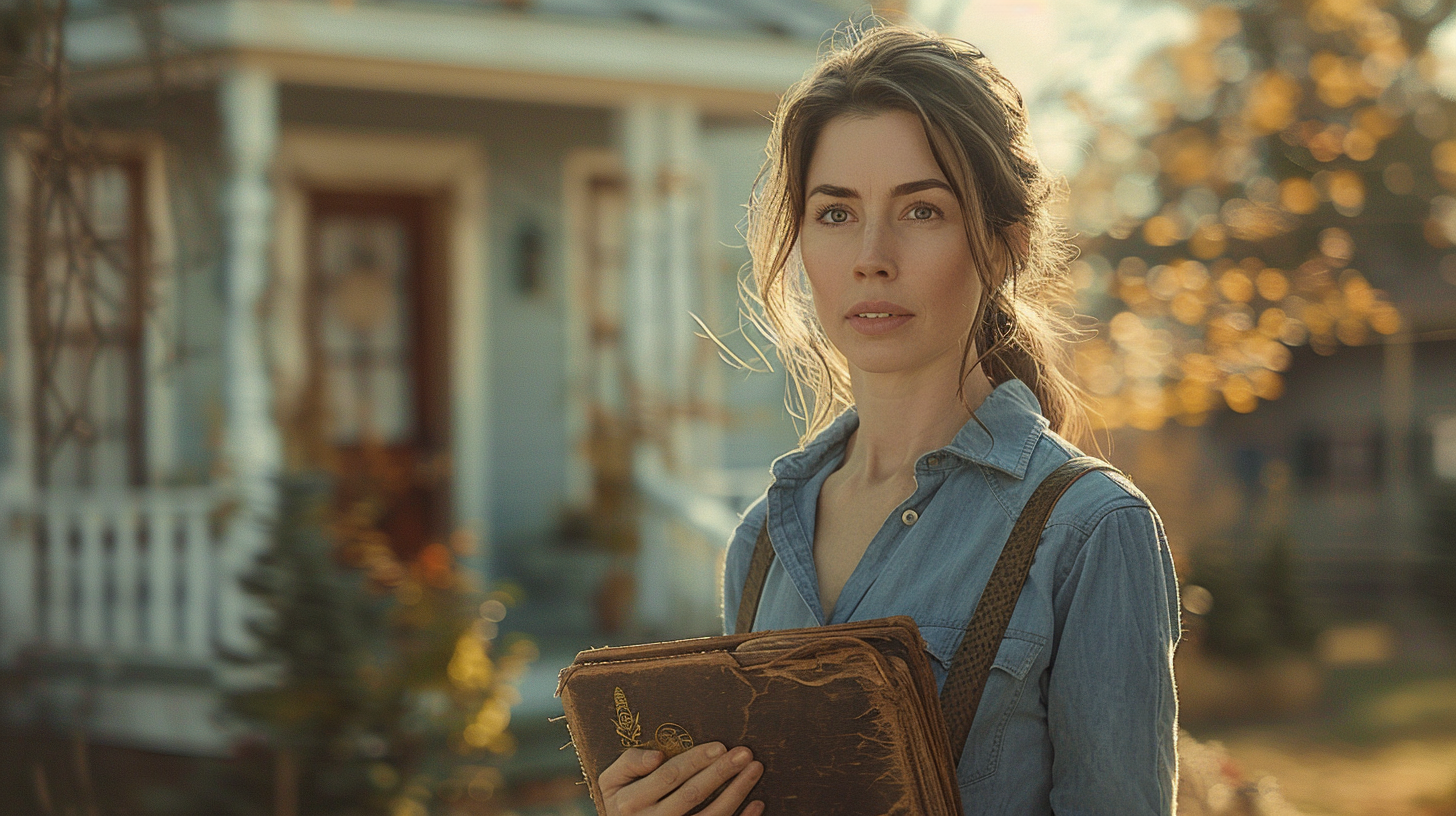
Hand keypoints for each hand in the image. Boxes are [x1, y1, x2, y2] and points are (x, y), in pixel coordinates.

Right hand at [599, 742, 764, 815]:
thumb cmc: (620, 800)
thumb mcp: (611, 781)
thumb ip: (629, 763)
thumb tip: (657, 756)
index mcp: (630, 801)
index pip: (669, 776)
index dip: (695, 760)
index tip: (720, 746)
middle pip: (692, 795)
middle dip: (721, 772)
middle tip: (745, 753)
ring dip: (736, 793)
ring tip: (754, 770)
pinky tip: (757, 804)